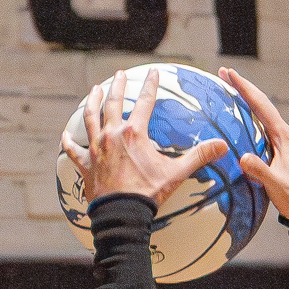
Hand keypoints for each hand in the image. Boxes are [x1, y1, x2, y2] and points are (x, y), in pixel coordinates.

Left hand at [61, 67, 226, 208]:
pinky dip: (69, 141)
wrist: (122, 215)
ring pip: (91, 118)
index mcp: (134, 133)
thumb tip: (223, 146)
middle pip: (113, 103)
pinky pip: (73, 150)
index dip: (151, 85)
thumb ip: (198, 156)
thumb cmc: (148, 194)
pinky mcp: (85, 164)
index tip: (155, 73)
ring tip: (94, 91)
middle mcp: (113, 135)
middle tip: (120, 74)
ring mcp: (96, 149)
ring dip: (92, 102)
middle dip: (118, 86)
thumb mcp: (176, 173)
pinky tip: (65, 134)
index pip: (145, 102)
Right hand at [218, 67, 288, 218]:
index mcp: (283, 136)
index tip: (230, 74)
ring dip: (245, 98)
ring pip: (260, 112)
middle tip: (223, 73)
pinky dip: (247, 114)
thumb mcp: (276, 185)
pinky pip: (259, 125)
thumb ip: (260, 170)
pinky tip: (236, 114)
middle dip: (243, 86)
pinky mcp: (275, 148)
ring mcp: (279, 140)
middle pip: (260, 103)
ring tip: (227, 87)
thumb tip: (243, 157)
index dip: (245, 88)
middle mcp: (282, 133)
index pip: (262, 106)